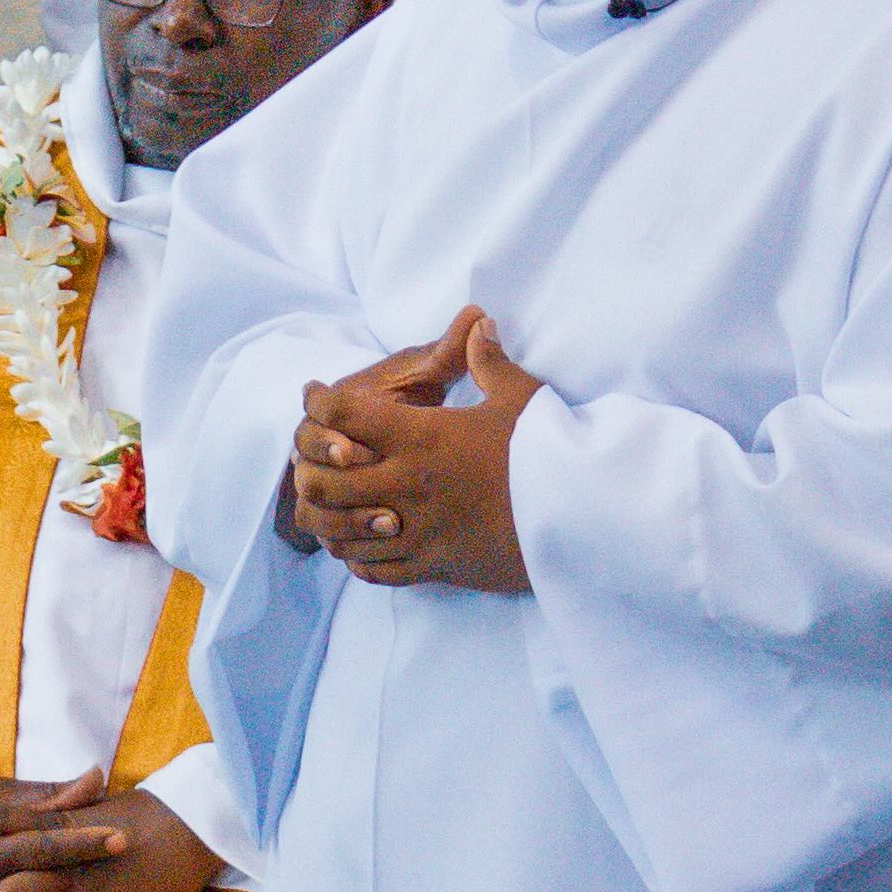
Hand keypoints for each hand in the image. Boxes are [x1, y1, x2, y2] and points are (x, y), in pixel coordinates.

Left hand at [283, 309, 542, 589]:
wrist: (580, 520)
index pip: (345, 414)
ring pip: (343, 531)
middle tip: (313, 460)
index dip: (322, 401)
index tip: (317, 395)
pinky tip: (361, 546)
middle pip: (326, 481)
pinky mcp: (433, 566)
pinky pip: (375, 569)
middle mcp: (409, 485)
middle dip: (310, 468)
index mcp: (422, 438)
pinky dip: (358, 558)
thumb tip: (479, 321)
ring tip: (329, 506)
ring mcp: (417, 531)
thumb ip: (489, 362)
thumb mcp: (521, 400)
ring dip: (330, 518)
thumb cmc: (548, 456)